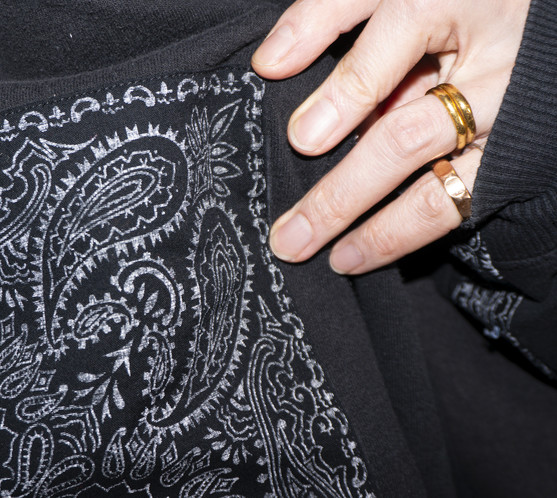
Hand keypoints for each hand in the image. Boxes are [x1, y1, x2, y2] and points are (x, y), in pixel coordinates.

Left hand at [251, 0, 530, 273]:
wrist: (525, 17)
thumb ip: (331, 14)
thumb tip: (269, 64)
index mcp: (451, 4)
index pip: (390, 48)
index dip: (344, 95)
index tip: (299, 138)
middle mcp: (487, 70)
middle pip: (407, 139)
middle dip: (343, 195)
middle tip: (291, 237)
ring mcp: (505, 120)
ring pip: (443, 189)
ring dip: (381, 233)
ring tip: (335, 260)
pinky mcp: (515, 155)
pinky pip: (463, 203)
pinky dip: (411, 232)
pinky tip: (368, 251)